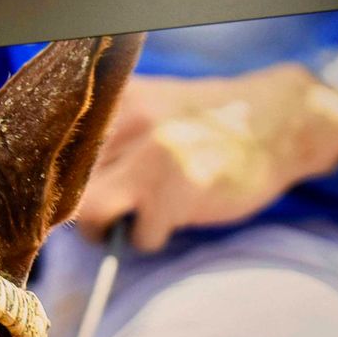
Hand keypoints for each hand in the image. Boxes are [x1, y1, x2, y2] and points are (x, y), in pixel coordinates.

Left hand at [76, 64, 337, 251]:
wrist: (280, 121)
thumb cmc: (211, 124)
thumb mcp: (153, 108)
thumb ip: (111, 136)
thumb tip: (61, 189)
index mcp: (118, 98)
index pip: (57, 152)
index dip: (57, 185)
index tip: (67, 201)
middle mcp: (128, 120)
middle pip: (68, 185)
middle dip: (83, 209)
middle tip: (110, 214)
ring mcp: (152, 155)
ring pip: (92, 214)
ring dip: (109, 229)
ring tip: (137, 219)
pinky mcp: (176, 190)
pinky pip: (138, 235)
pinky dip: (149, 238)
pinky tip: (172, 219)